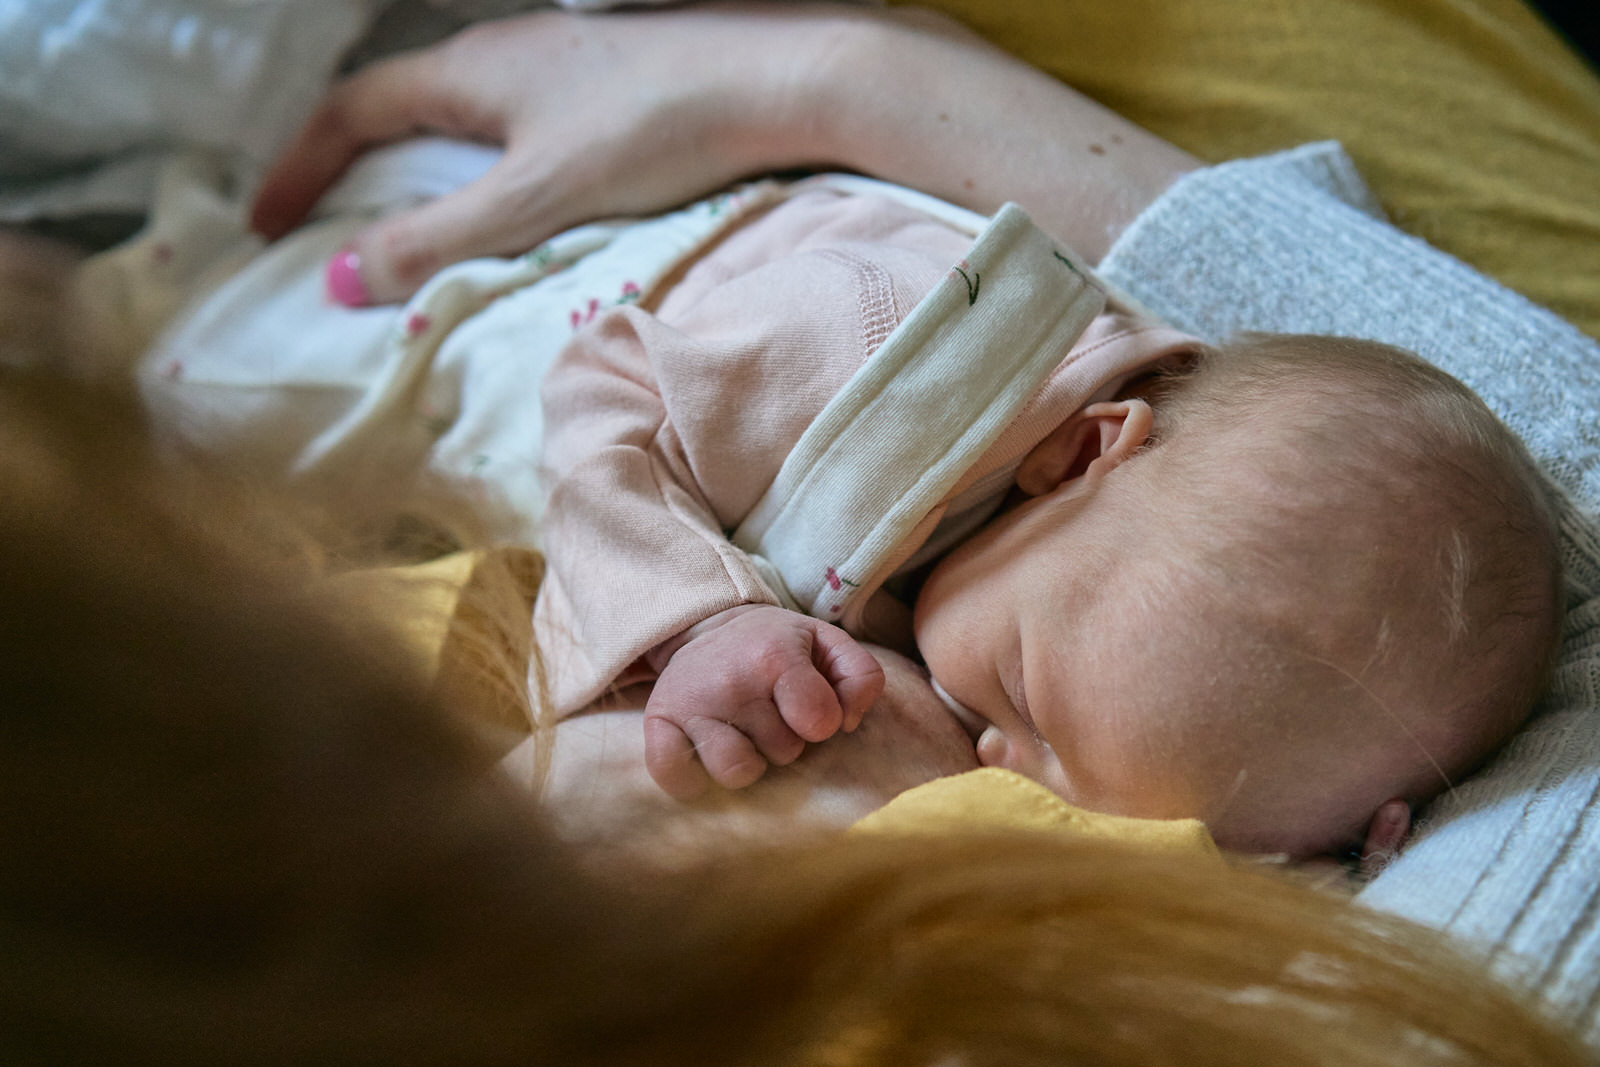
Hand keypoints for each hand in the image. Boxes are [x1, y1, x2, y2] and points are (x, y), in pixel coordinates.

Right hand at [248, 3, 859, 304]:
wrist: (778, 80)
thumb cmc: (654, 130)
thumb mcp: (534, 197)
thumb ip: (439, 239)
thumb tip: (339, 279)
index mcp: (467, 70)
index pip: (350, 110)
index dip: (300, 167)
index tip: (265, 224)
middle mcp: (501, 52)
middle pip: (397, 106)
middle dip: (350, 167)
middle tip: (324, 228)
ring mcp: (555, 61)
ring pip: (457, 114)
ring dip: (417, 167)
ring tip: (405, 228)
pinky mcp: (604, 82)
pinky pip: (509, 123)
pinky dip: (479, 166)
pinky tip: (509, 204)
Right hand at [642, 605, 884, 799]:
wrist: (708, 626)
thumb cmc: (777, 645)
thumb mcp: (828, 643)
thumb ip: (860, 676)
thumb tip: (847, 722)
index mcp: (775, 656)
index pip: (820, 722)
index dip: (823, 721)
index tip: (810, 708)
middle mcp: (731, 680)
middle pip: (784, 752)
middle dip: (785, 739)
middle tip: (770, 712)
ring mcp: (692, 703)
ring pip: (737, 772)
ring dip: (747, 761)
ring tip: (742, 734)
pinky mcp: (659, 721)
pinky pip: (675, 776)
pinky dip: (690, 779)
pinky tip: (703, 754)